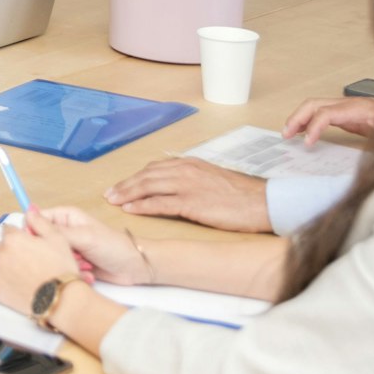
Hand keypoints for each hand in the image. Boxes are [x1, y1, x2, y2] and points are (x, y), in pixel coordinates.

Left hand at [0, 216, 84, 316]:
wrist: (61, 299)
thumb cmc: (60, 268)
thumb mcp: (57, 238)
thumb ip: (40, 222)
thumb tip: (30, 211)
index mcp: (12, 239)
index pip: (8, 230)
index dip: (20, 236)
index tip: (29, 244)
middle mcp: (0, 255)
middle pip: (1, 247)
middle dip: (12, 251)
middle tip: (31, 260)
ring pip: (0, 266)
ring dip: (10, 267)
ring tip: (31, 275)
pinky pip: (1, 283)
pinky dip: (10, 284)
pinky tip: (26, 286)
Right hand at [23, 205, 153, 284]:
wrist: (135, 266)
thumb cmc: (113, 246)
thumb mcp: (83, 236)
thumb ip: (54, 229)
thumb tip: (28, 215)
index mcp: (64, 216)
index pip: (34, 220)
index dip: (33, 233)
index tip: (42, 245)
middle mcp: (64, 230)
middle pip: (41, 241)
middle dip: (53, 253)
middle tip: (72, 256)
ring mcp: (69, 247)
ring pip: (51, 258)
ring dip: (65, 264)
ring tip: (84, 265)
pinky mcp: (74, 263)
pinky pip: (61, 268)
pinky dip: (72, 272)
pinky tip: (87, 273)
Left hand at [103, 158, 270, 231]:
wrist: (264, 202)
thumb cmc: (242, 195)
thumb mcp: (213, 178)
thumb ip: (193, 179)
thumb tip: (175, 187)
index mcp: (191, 164)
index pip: (155, 168)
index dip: (136, 177)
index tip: (122, 185)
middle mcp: (186, 171)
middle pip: (146, 176)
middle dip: (126, 185)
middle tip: (109, 194)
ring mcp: (188, 186)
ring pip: (148, 187)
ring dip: (128, 194)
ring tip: (114, 201)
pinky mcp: (192, 203)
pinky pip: (160, 204)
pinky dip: (142, 206)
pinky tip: (130, 209)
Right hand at [282, 95, 373, 144]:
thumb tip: (367, 159)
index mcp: (360, 110)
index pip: (327, 113)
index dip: (314, 127)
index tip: (307, 143)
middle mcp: (350, 104)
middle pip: (314, 103)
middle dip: (297, 118)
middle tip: (286, 135)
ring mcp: (347, 107)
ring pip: (314, 105)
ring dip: (298, 117)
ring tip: (288, 133)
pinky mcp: (347, 113)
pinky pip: (321, 112)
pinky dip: (308, 120)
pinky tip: (304, 132)